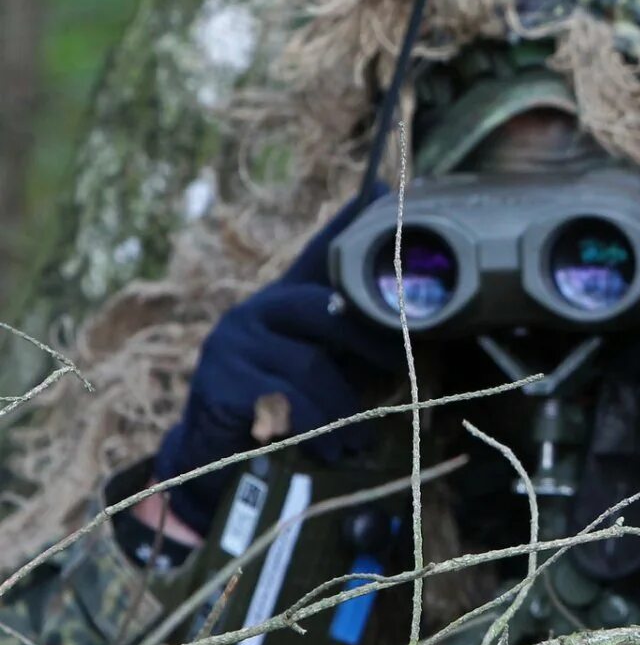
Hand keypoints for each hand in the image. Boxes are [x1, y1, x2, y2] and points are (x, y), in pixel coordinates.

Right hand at [152, 191, 405, 532]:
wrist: (217, 459)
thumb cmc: (289, 410)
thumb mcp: (328, 370)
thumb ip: (357, 341)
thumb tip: (416, 325)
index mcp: (288, 301)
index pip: (321, 253)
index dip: (350, 220)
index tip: (385, 185)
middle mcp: (259, 309)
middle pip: (328, 312)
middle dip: (375, 347)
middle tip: (404, 379)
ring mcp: (233, 341)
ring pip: (310, 366)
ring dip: (344, 409)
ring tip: (358, 439)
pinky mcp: (219, 378)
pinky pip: (284, 399)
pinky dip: (313, 429)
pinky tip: (325, 450)